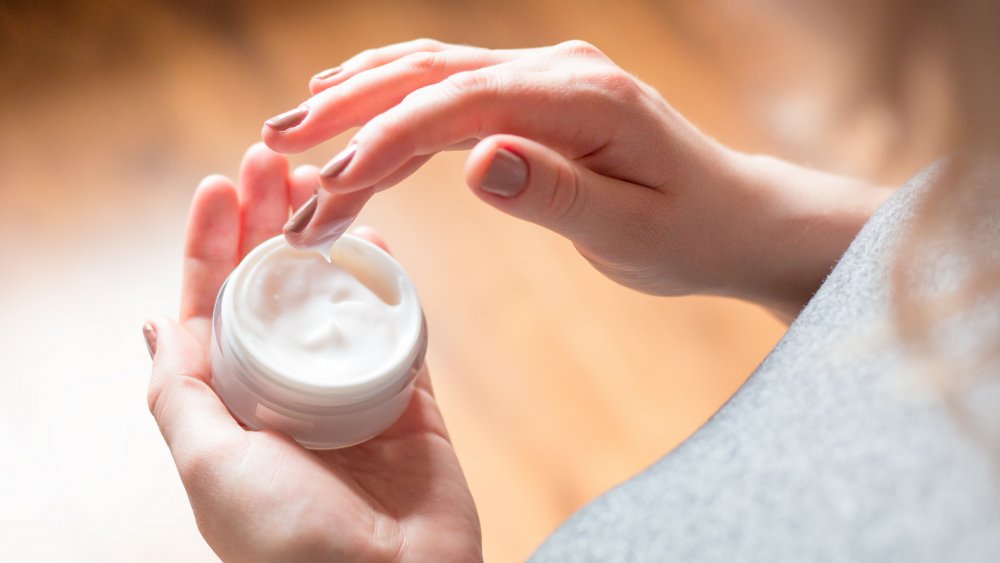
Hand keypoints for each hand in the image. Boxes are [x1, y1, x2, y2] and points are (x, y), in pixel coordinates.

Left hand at [144, 143, 481, 561]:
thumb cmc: (287, 541)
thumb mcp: (209, 465)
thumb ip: (180, 393)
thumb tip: (154, 324)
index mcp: (232, 406)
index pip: (212, 308)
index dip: (211, 245)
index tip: (219, 185)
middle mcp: (285, 393)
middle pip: (272, 288)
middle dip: (268, 223)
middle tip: (274, 161)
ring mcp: (348, 392)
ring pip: (332, 297)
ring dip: (325, 238)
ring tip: (324, 181)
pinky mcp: (407, 398)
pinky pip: (397, 328)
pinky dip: (388, 282)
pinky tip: (379, 238)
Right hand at [262, 39, 889, 317]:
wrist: (731, 216)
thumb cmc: (690, 230)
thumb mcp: (633, 229)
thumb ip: (556, 194)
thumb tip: (479, 161)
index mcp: (585, 98)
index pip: (463, 104)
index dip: (389, 138)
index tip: (333, 185)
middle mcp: (558, 71)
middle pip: (434, 73)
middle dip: (352, 108)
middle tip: (279, 143)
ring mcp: (545, 78)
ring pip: (434, 74)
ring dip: (362, 99)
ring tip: (296, 132)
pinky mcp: (536, 99)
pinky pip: (454, 91)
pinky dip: (399, 104)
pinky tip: (356, 111)